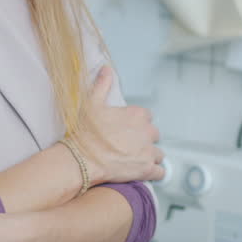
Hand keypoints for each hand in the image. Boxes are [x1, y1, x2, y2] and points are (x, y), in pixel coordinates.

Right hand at [71, 66, 163, 184]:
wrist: (81, 159)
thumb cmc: (85, 132)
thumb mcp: (91, 104)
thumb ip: (102, 85)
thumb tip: (107, 69)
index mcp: (136, 115)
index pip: (146, 116)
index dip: (137, 124)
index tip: (127, 129)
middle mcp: (146, 132)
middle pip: (154, 135)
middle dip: (145, 140)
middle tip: (130, 146)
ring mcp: (148, 152)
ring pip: (158, 154)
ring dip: (150, 156)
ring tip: (135, 160)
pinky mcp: (147, 169)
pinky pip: (160, 172)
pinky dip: (154, 173)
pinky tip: (144, 172)